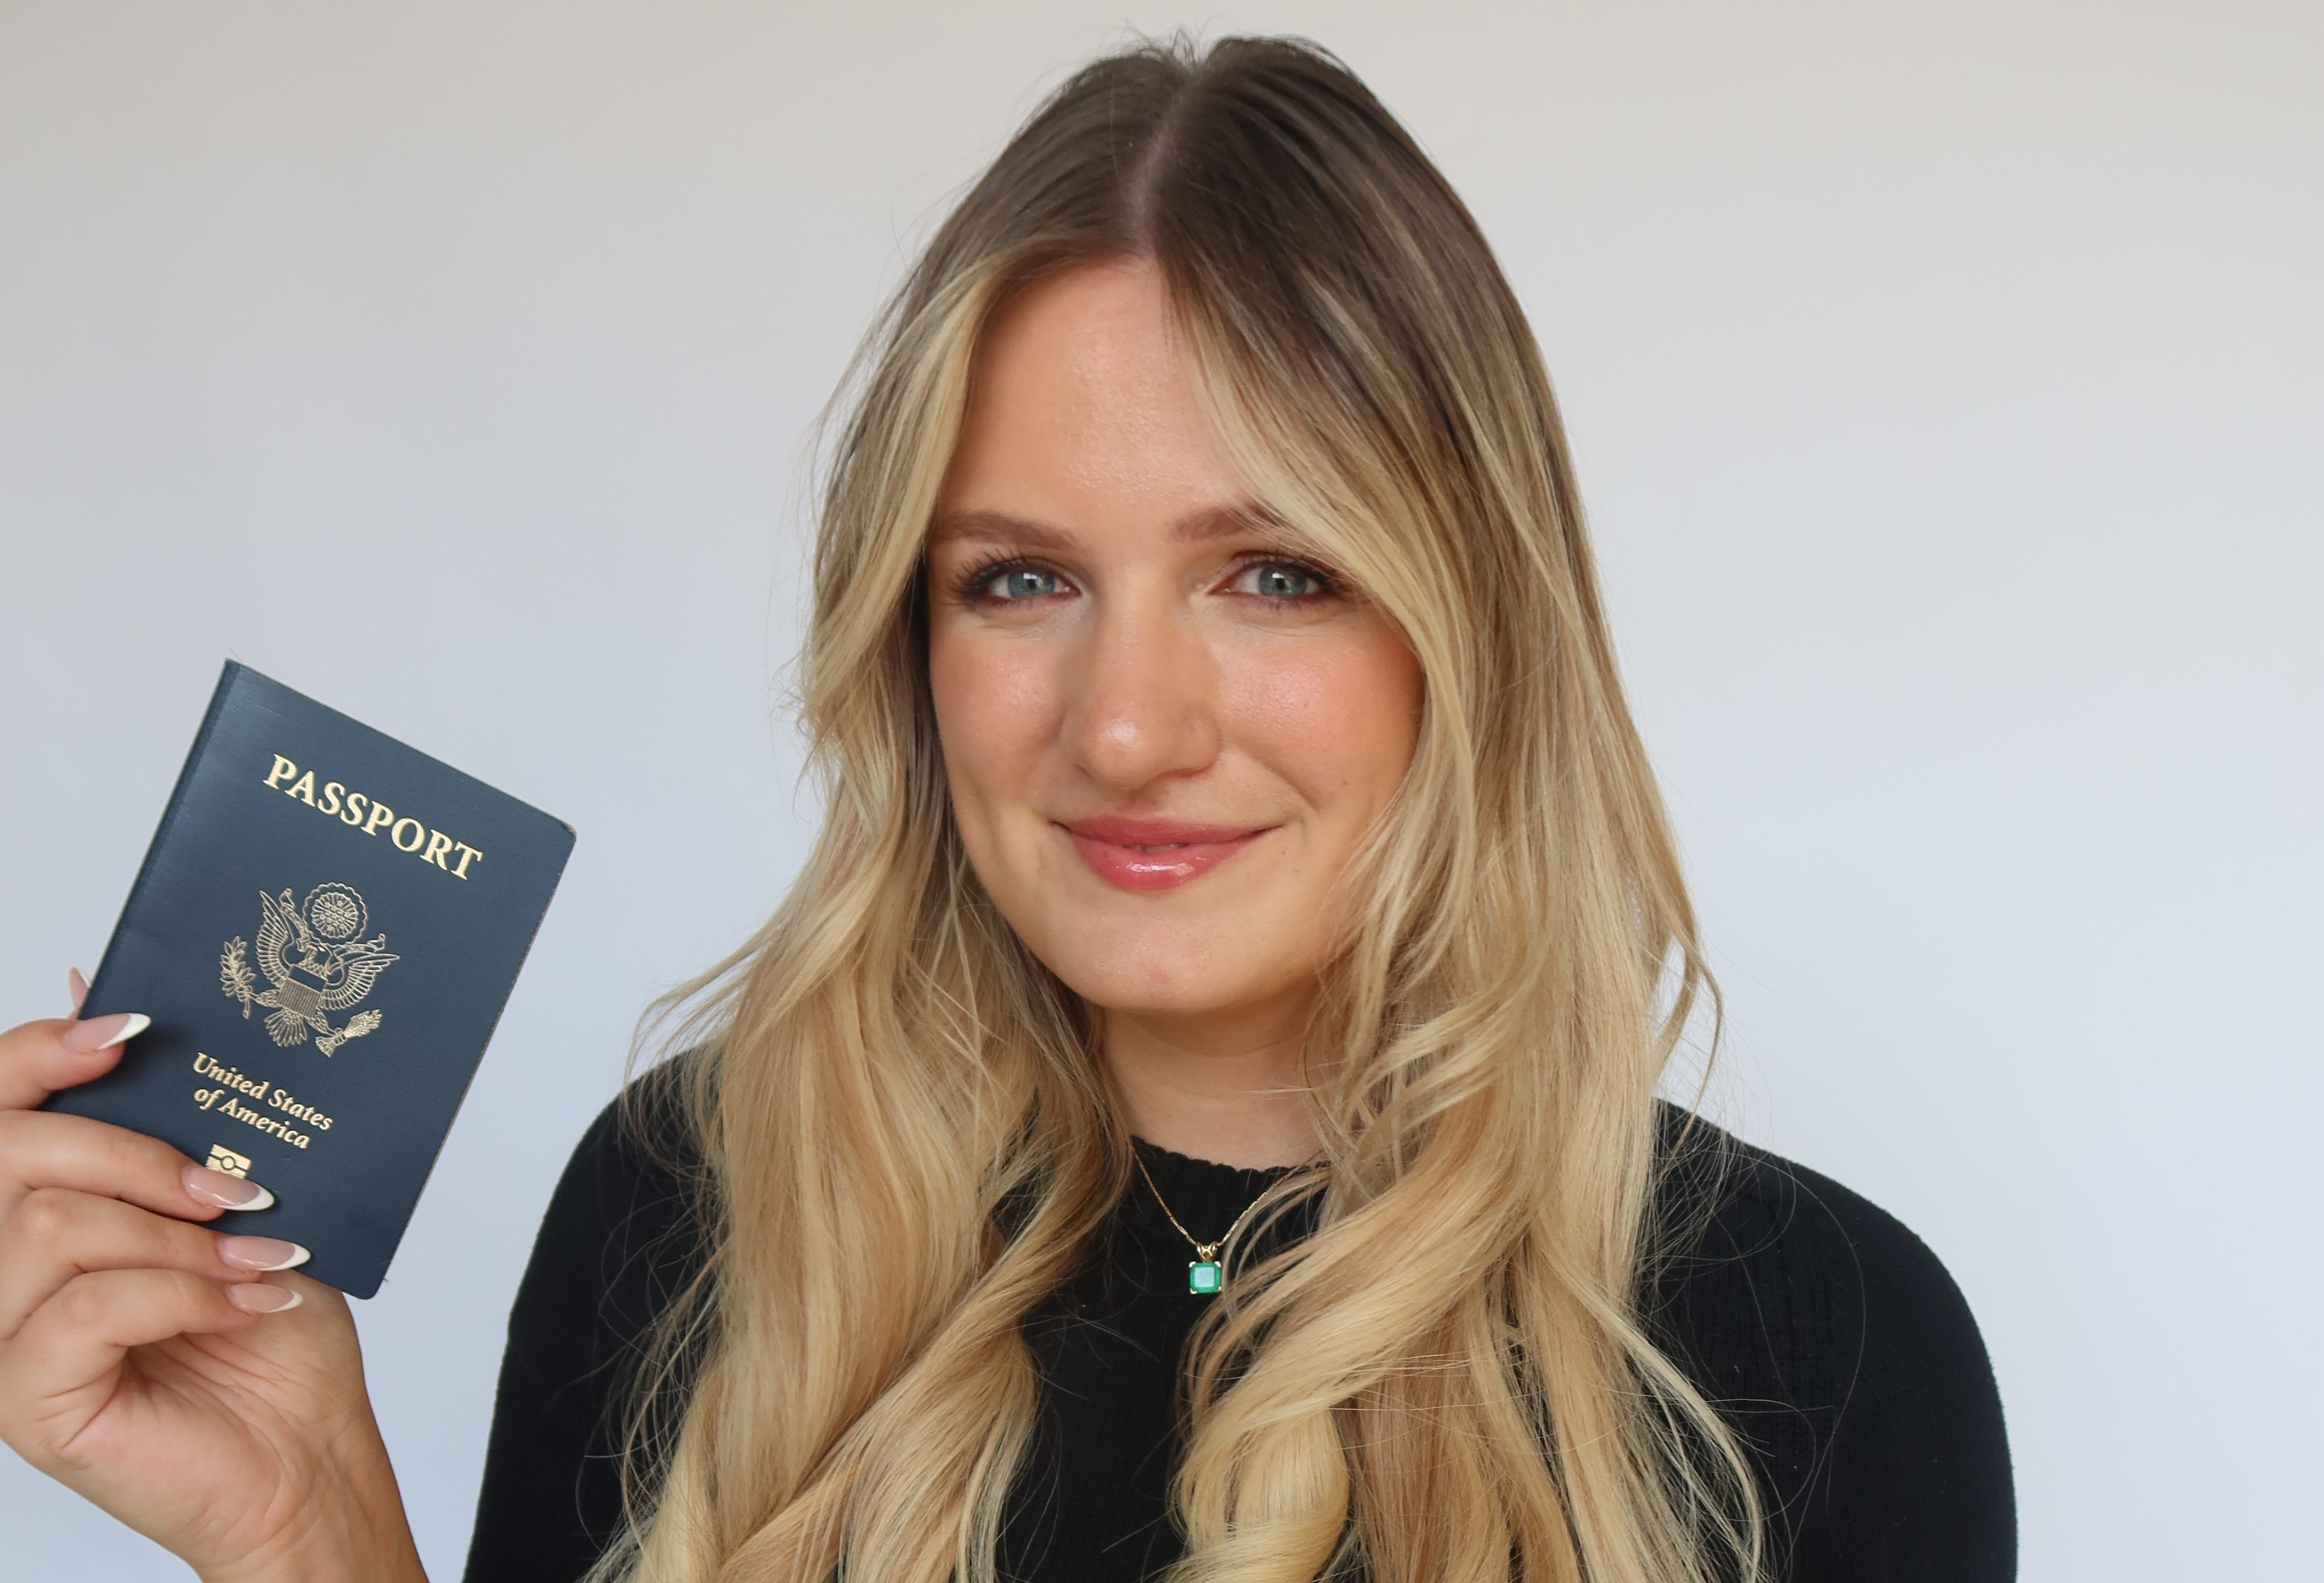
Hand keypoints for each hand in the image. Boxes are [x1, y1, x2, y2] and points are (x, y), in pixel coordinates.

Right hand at [0, 971, 427, 1582]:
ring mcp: (0, 1338)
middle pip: (15, 1155)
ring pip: (51, 1227)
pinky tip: (246, 1303)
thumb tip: (104, 992)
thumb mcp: (238, 1203)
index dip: (39, 1054)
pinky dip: (183, 1295)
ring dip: (176, 1236)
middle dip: (138, 1153)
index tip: (126, 1033)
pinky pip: (84, 1309)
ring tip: (257, 1259)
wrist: (305, 1452)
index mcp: (37, 1209)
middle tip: (238, 1189)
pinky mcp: (23, 1400)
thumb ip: (174, 1115)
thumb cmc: (269, 1331)